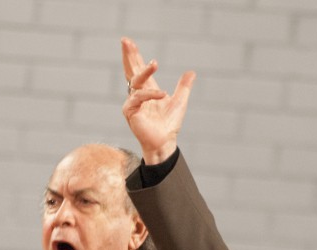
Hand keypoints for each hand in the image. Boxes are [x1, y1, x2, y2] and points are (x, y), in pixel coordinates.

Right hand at [121, 37, 194, 165]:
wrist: (165, 141)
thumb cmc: (169, 124)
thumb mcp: (179, 101)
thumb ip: (183, 86)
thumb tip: (191, 72)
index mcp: (147, 89)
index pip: (138, 69)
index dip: (134, 55)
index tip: (129, 42)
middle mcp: (138, 94)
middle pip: (130, 70)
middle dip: (128, 55)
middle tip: (125, 40)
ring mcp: (133, 102)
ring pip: (136, 81)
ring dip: (145, 71)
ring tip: (155, 63)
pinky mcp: (130, 112)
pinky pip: (138, 98)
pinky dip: (150, 95)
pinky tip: (162, 94)